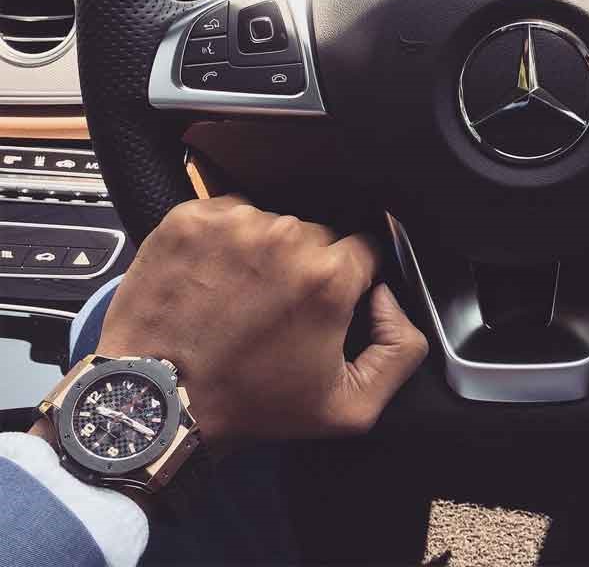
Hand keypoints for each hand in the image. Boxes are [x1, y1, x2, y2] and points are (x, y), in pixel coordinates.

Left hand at [95, 197, 428, 446]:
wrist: (157, 398)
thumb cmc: (249, 403)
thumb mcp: (350, 405)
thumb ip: (400, 349)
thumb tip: (390, 298)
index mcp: (329, 276)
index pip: (364, 249)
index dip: (349, 279)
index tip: (323, 302)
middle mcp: (286, 238)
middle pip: (319, 234)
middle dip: (307, 266)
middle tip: (277, 307)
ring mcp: (235, 223)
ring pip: (275, 223)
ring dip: (266, 252)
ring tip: (241, 295)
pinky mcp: (193, 218)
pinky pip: (230, 214)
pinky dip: (228, 239)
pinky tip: (216, 276)